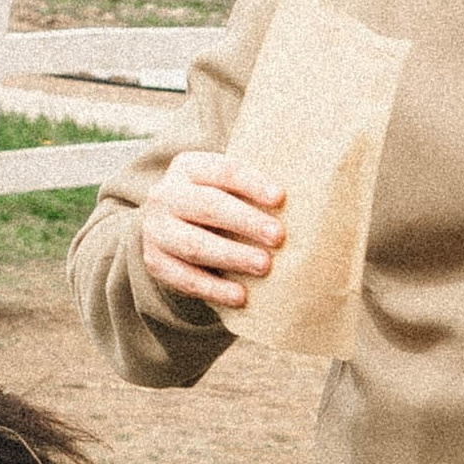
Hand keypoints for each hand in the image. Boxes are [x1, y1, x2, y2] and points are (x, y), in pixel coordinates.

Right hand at [141, 151, 285, 308]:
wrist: (171, 227)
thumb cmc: (217, 203)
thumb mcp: (226, 185)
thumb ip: (253, 188)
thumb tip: (308, 198)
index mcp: (188, 167)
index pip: (223, 171)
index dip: (252, 184)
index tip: (280, 198)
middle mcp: (165, 195)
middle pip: (208, 206)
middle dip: (245, 221)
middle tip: (278, 236)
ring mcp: (155, 230)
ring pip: (194, 244)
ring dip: (232, 256)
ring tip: (264, 265)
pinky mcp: (155, 262)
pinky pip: (185, 278)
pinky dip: (214, 289)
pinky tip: (241, 296)